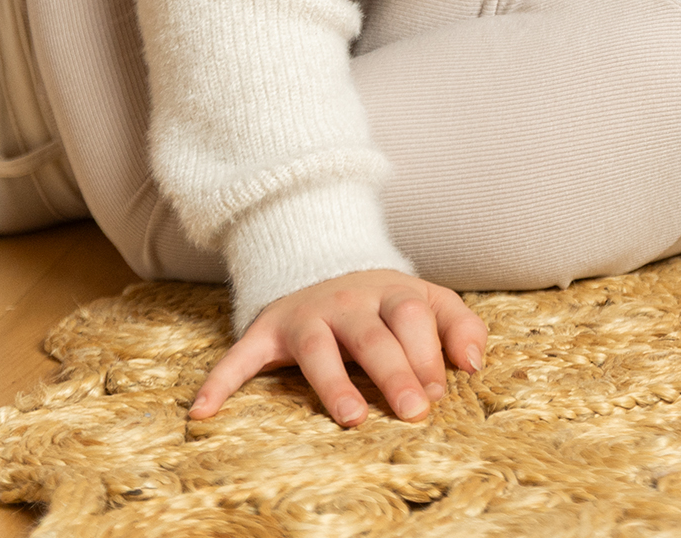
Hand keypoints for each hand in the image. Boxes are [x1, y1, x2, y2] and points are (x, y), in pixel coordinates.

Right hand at [189, 269, 487, 425]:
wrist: (321, 263)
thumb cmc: (386, 302)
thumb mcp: (428, 301)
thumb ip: (460, 326)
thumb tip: (475, 364)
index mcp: (392, 292)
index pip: (414, 316)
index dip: (428, 353)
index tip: (439, 393)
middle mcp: (349, 300)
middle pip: (373, 334)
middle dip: (396, 372)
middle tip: (414, 411)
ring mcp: (305, 314)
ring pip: (318, 348)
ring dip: (333, 384)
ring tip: (352, 418)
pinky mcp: (267, 329)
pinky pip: (242, 354)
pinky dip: (222, 381)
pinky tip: (205, 411)